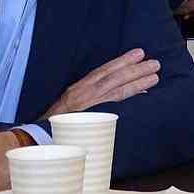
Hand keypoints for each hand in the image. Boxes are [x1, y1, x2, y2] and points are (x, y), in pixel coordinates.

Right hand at [40, 48, 160, 118]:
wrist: (38, 140)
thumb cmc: (54, 126)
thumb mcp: (68, 108)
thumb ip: (87, 102)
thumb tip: (111, 98)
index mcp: (77, 90)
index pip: (103, 71)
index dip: (121, 61)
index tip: (138, 54)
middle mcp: (83, 94)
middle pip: (113, 77)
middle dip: (134, 69)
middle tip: (155, 63)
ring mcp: (88, 106)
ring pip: (117, 89)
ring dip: (137, 81)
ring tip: (154, 76)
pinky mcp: (91, 118)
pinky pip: (114, 105)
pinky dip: (129, 98)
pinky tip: (144, 94)